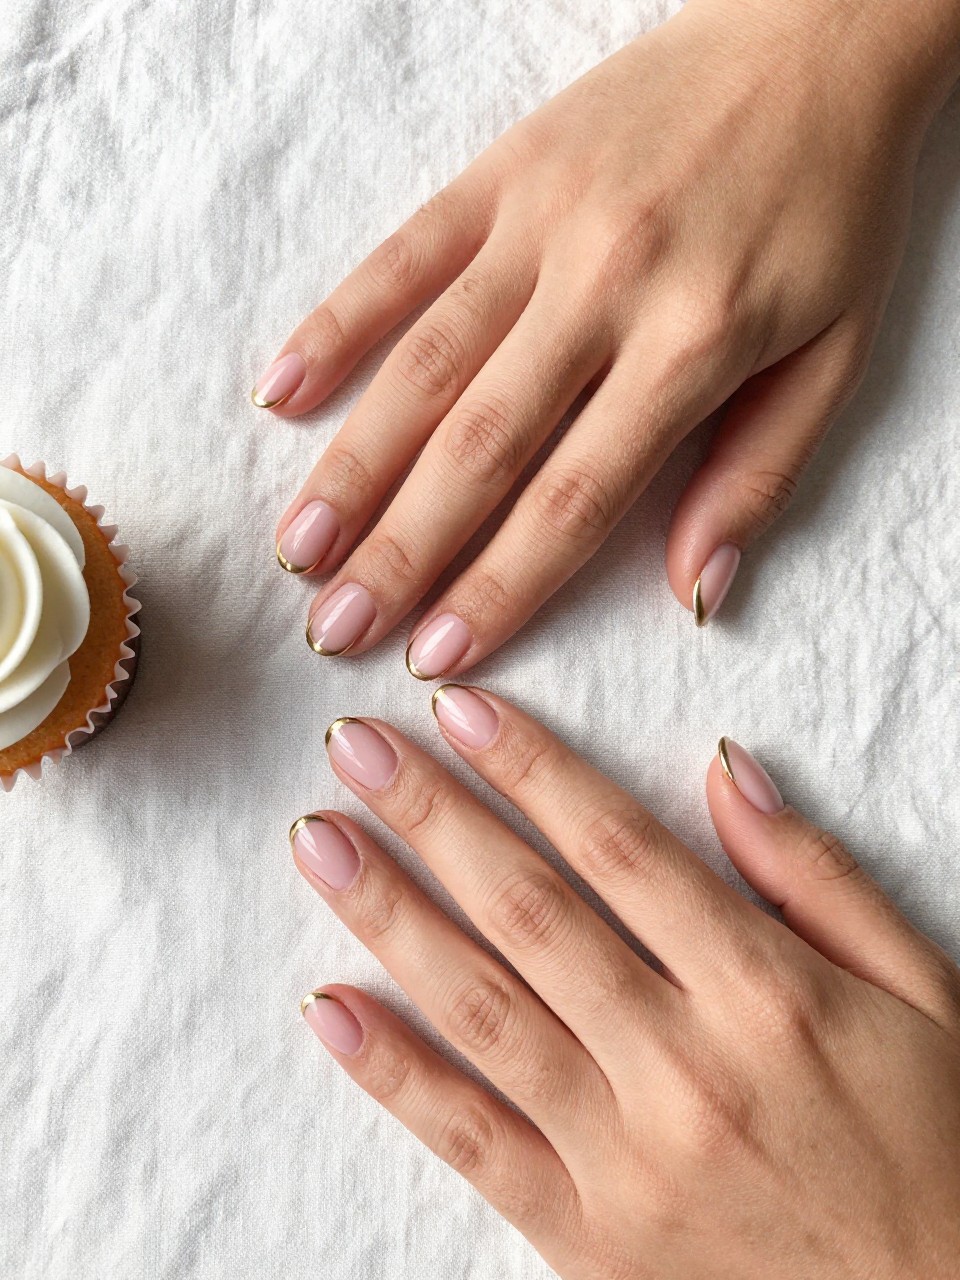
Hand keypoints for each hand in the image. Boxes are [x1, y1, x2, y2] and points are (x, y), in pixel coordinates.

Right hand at [258, 0, 958, 670]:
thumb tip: (696, 593)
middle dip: (402, 550)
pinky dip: (337, 323)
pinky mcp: (504, 170)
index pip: (577, 498)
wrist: (818, 30)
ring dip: (353, 464)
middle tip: (335, 628)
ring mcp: (543, 222)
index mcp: (695, 344)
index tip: (439, 656)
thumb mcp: (836, 352)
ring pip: (427, 363)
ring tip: (297, 548)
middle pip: (482, 446)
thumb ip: (760, 475)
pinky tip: (282, 393)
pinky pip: (404, 253)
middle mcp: (605, 286)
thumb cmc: (831, 207)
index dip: (501, 586)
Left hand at [292, 690, 959, 1278]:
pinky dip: (395, 1075)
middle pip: (529, 911)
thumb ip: (816, 874)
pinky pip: (474, 1143)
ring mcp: (626, 1159)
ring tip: (319, 842)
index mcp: (766, 992)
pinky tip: (330, 1008)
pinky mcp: (589, 1241)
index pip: (618, 847)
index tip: (460, 709)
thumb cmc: (934, 1146)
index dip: (531, 767)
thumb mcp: (918, 991)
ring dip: (389, 916)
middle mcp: (684, 1066)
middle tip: (355, 746)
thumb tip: (725, 768)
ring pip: (483, 1011)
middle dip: (432, 815)